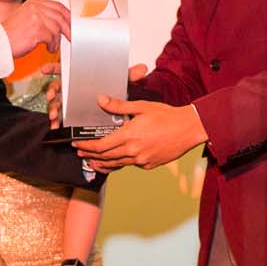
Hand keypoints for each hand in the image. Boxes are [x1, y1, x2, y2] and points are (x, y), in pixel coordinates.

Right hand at [2, 0, 70, 56]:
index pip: (57, 6)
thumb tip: (58, 21)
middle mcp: (35, 7)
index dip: (67, 16)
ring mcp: (36, 17)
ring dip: (57, 40)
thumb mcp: (27, 18)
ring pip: (57, 28)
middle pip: (60, 16)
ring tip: (52, 45)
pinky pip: (52, 37)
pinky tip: (48, 48)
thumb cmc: (11, 34)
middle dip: (68, 28)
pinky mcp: (37, 29)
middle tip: (70, 37)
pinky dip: (52, 45)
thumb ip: (41, 16)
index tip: (71, 23)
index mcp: (34, 3)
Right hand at [47, 63, 148, 127]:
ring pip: (57, 102)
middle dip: (52, 91)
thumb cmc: (112, 88)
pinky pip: (61, 115)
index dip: (54, 68)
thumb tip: (143, 68)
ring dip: (53, 108)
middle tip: (53, 96)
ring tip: (54, 114)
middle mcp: (72, 87)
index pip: (65, 69)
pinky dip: (57, 120)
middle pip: (58, 86)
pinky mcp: (70, 112)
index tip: (45, 69)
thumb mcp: (120, 81)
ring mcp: (69, 100)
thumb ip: (129, 74)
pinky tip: (56, 124)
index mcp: (80, 76)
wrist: (112, 104)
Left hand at [73, 95, 206, 170]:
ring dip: (103, 163)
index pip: (100, 145)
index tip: (77, 145)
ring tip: (93, 161)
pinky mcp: (149, 165)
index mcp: (129, 136)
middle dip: (90, 156)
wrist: (189, 129)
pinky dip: (121, 162)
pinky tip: (117, 159)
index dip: (86, 147)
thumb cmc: (167, 116)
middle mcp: (133, 152)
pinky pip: (131, 165)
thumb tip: (101, 100)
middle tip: (81, 154)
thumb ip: (119, 106)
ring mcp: (142, 161)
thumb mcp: (141, 107)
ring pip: (117, 164)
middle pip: (105, 157)